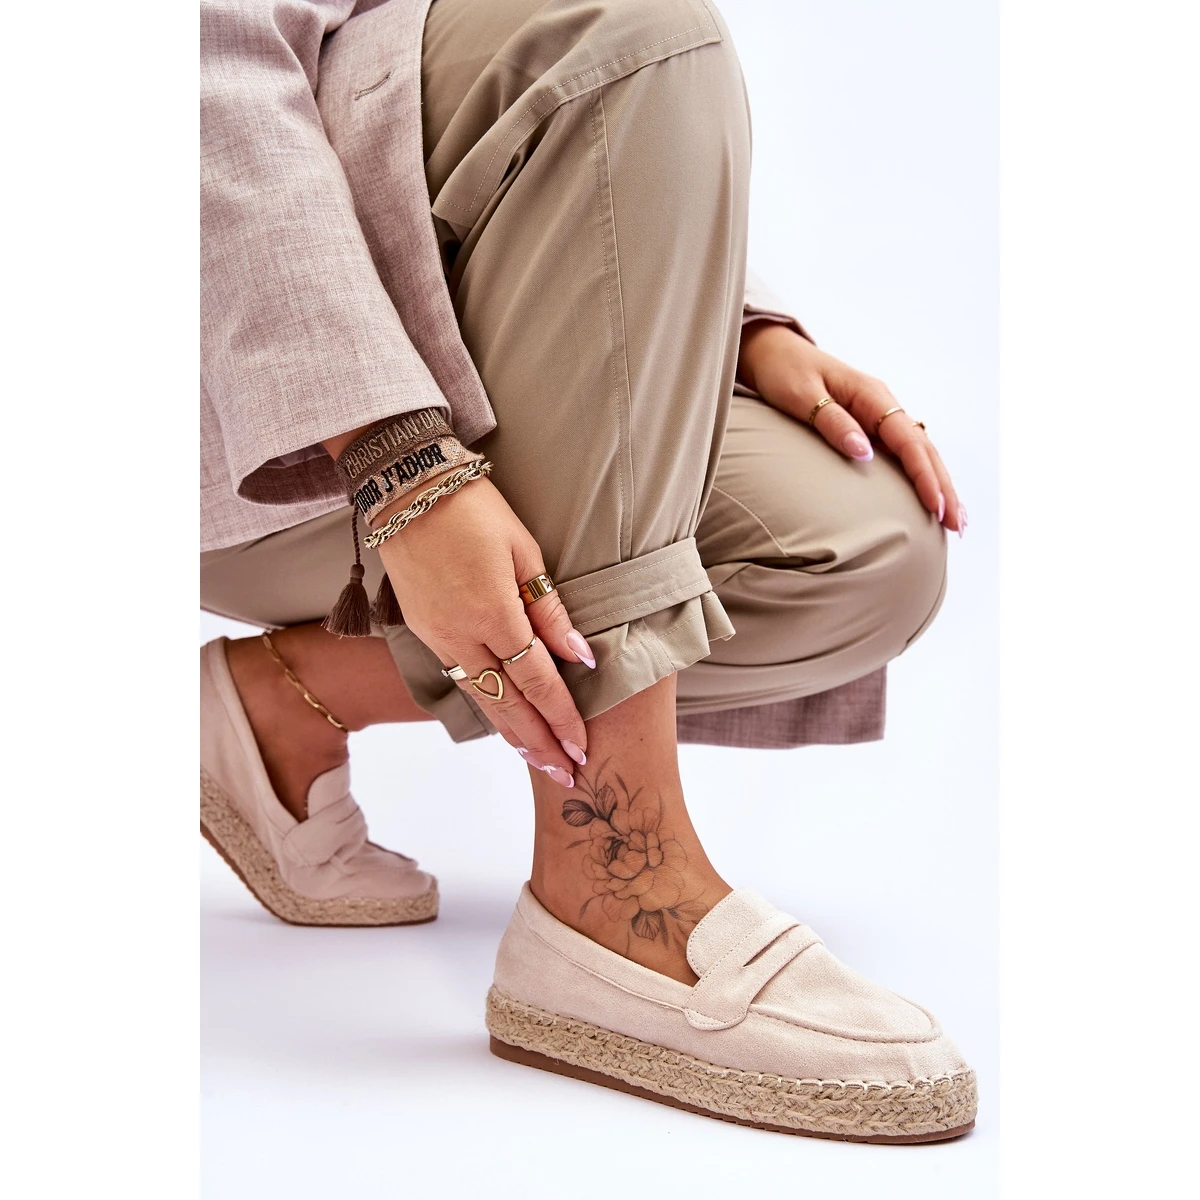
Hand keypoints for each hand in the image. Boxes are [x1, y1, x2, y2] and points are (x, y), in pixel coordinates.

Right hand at [376, 471, 594, 786]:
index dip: (561, 716)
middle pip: (507, 703)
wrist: (405, 490)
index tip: (581, 745)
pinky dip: (486, 707)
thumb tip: (579, 656)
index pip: (535, 679)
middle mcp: (461, 635)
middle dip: (539, 741)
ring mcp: (437, 637)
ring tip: (539, 761)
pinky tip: (503, 722)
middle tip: (567, 774)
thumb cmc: (473, 510)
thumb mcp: (523, 550)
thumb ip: (550, 610)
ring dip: (512, 734)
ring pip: (480, 698)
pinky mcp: (423, 632)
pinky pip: (460, 680)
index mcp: (492, 612)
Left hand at [737, 321, 966, 534]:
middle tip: (957, 525)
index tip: (935, 505)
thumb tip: (864, 452)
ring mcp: (878, 415)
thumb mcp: (802, 395)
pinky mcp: (870, 424)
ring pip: (918, 451)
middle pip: (923, 448)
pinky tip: (930, 494)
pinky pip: (903, 451)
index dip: (924, 475)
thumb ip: (833, 422)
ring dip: (938, 484)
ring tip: (955, 519)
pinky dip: (920, 474)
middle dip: (943, 487)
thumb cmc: (784, 372)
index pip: (907, 440)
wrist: (773, 352)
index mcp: (870, 395)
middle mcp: (882, 404)